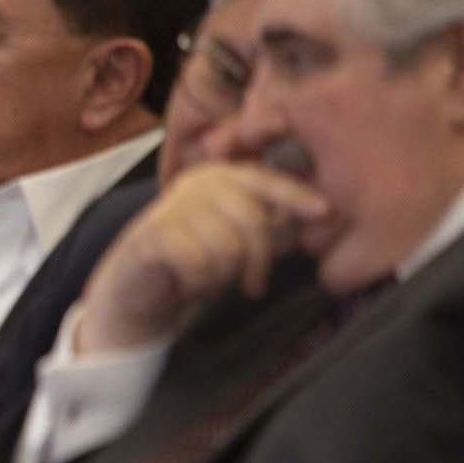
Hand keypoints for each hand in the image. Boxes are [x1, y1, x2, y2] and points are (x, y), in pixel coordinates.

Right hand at [76, 163, 332, 354]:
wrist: (137, 286)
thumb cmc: (194, 260)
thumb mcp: (237, 238)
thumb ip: (271, 225)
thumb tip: (317, 218)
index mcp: (222, 176)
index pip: (268, 182)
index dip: (297, 196)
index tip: (325, 212)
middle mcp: (197, 182)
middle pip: (253, 222)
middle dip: (257, 261)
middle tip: (252, 284)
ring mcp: (172, 205)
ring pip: (227, 247)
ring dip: (223, 275)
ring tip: (208, 277)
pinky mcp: (153, 233)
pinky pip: (200, 264)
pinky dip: (199, 283)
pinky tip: (187, 282)